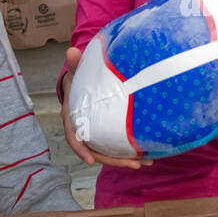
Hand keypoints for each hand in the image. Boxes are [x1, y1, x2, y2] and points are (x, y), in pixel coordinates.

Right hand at [60, 46, 152, 168]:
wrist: (81, 82)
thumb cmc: (78, 78)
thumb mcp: (75, 71)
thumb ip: (75, 63)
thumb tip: (71, 51)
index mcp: (72, 117)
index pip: (74, 137)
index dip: (81, 149)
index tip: (90, 161)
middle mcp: (83, 129)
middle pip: (96, 151)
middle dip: (114, 160)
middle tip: (134, 165)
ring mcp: (95, 134)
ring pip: (107, 152)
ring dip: (125, 160)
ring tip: (145, 163)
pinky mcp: (105, 134)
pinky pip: (114, 146)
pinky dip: (128, 152)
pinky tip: (145, 155)